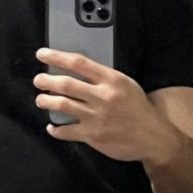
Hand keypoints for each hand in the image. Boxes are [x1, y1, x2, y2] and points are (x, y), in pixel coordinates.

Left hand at [34, 48, 182, 163]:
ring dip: (46, 101)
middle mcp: (103, 97)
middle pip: (66, 84)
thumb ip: (103, 77)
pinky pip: (67, 131)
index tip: (42, 55)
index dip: (57, 57)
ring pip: (63, 106)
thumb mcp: (125, 84)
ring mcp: (97, 117)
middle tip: (38, 80)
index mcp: (111, 80)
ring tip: (40, 99)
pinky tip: (52, 127)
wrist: (154, 137)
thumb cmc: (138, 108)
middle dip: (47, 81)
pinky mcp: (93, 136)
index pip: (79, 63)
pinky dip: (56, 129)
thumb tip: (76, 69)